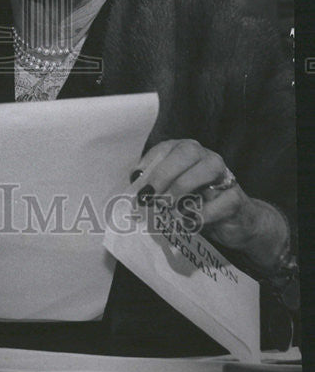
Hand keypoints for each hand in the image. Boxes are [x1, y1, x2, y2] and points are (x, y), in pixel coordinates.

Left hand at [133, 139, 288, 269]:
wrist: (236, 223)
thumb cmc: (198, 204)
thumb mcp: (173, 194)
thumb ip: (155, 187)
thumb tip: (133, 189)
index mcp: (187, 152)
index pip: (166, 147)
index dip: (148, 162)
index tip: (135, 180)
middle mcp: (206, 157)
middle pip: (187, 152)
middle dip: (165, 173)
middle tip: (150, 195)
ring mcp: (225, 175)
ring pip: (208, 168)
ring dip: (183, 187)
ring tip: (168, 206)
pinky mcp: (237, 198)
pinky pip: (222, 201)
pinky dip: (202, 213)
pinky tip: (189, 222)